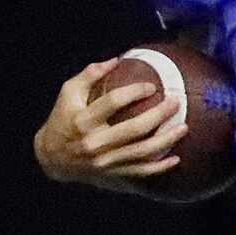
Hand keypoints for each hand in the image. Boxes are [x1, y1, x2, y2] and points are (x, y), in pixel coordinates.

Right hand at [33, 62, 186, 188]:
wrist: (51, 157)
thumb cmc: (62, 119)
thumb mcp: (68, 93)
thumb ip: (89, 75)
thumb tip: (116, 60)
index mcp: (84, 120)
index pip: (113, 102)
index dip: (134, 92)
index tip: (151, 86)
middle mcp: (95, 143)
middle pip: (133, 129)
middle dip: (158, 115)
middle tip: (175, 102)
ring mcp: (105, 162)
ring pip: (141, 152)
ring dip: (166, 140)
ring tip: (183, 127)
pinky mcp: (112, 174)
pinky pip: (140, 172)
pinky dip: (159, 167)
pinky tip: (175, 159)